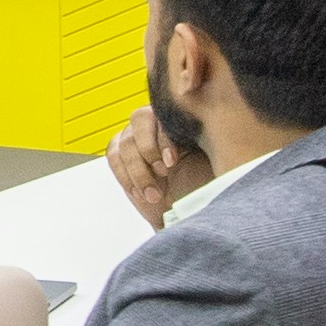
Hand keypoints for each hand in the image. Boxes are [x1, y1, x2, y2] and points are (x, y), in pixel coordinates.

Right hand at [108, 110, 201, 228]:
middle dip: (148, 150)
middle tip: (162, 174)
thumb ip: (209, 143)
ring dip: (138, 172)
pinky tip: (140, 193)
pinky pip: (113, 157)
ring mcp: (134, 137)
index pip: (165, 115)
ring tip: (154, 195)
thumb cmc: (202, 185)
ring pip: (125, 143)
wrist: (183, 210)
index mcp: (180, 119)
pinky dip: (125, 177)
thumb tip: (207, 130)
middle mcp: (155, 122)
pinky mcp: (120, 154)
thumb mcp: (211, 163)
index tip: (172, 163)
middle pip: (140, 119)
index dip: (164, 138)